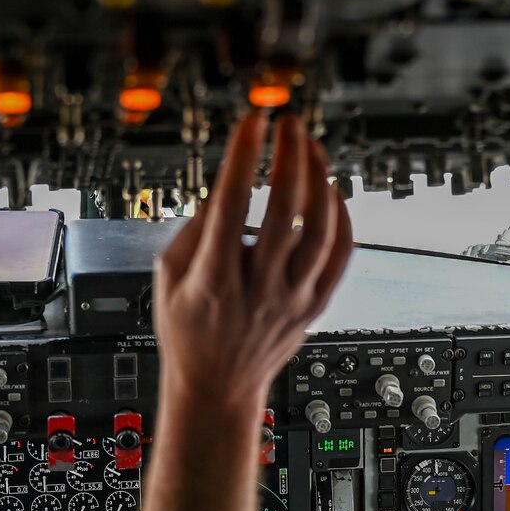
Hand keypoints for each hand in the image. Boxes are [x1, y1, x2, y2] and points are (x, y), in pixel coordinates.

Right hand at [155, 113, 354, 411]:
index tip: (251, 122)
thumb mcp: (168, 277)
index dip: (243, 156)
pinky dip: (341, 219)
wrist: (216, 388)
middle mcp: (258, 288)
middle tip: (289, 125)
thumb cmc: (189, 331)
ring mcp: (291, 298)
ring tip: (312, 149)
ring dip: (320, 181)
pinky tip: (332, 192)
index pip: (230, 204)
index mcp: (215, 279)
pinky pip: (340, 256)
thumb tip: (222, 188)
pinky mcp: (313, 306)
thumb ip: (191, 229)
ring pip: (320, 231)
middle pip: (284, 211)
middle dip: (289, 158)